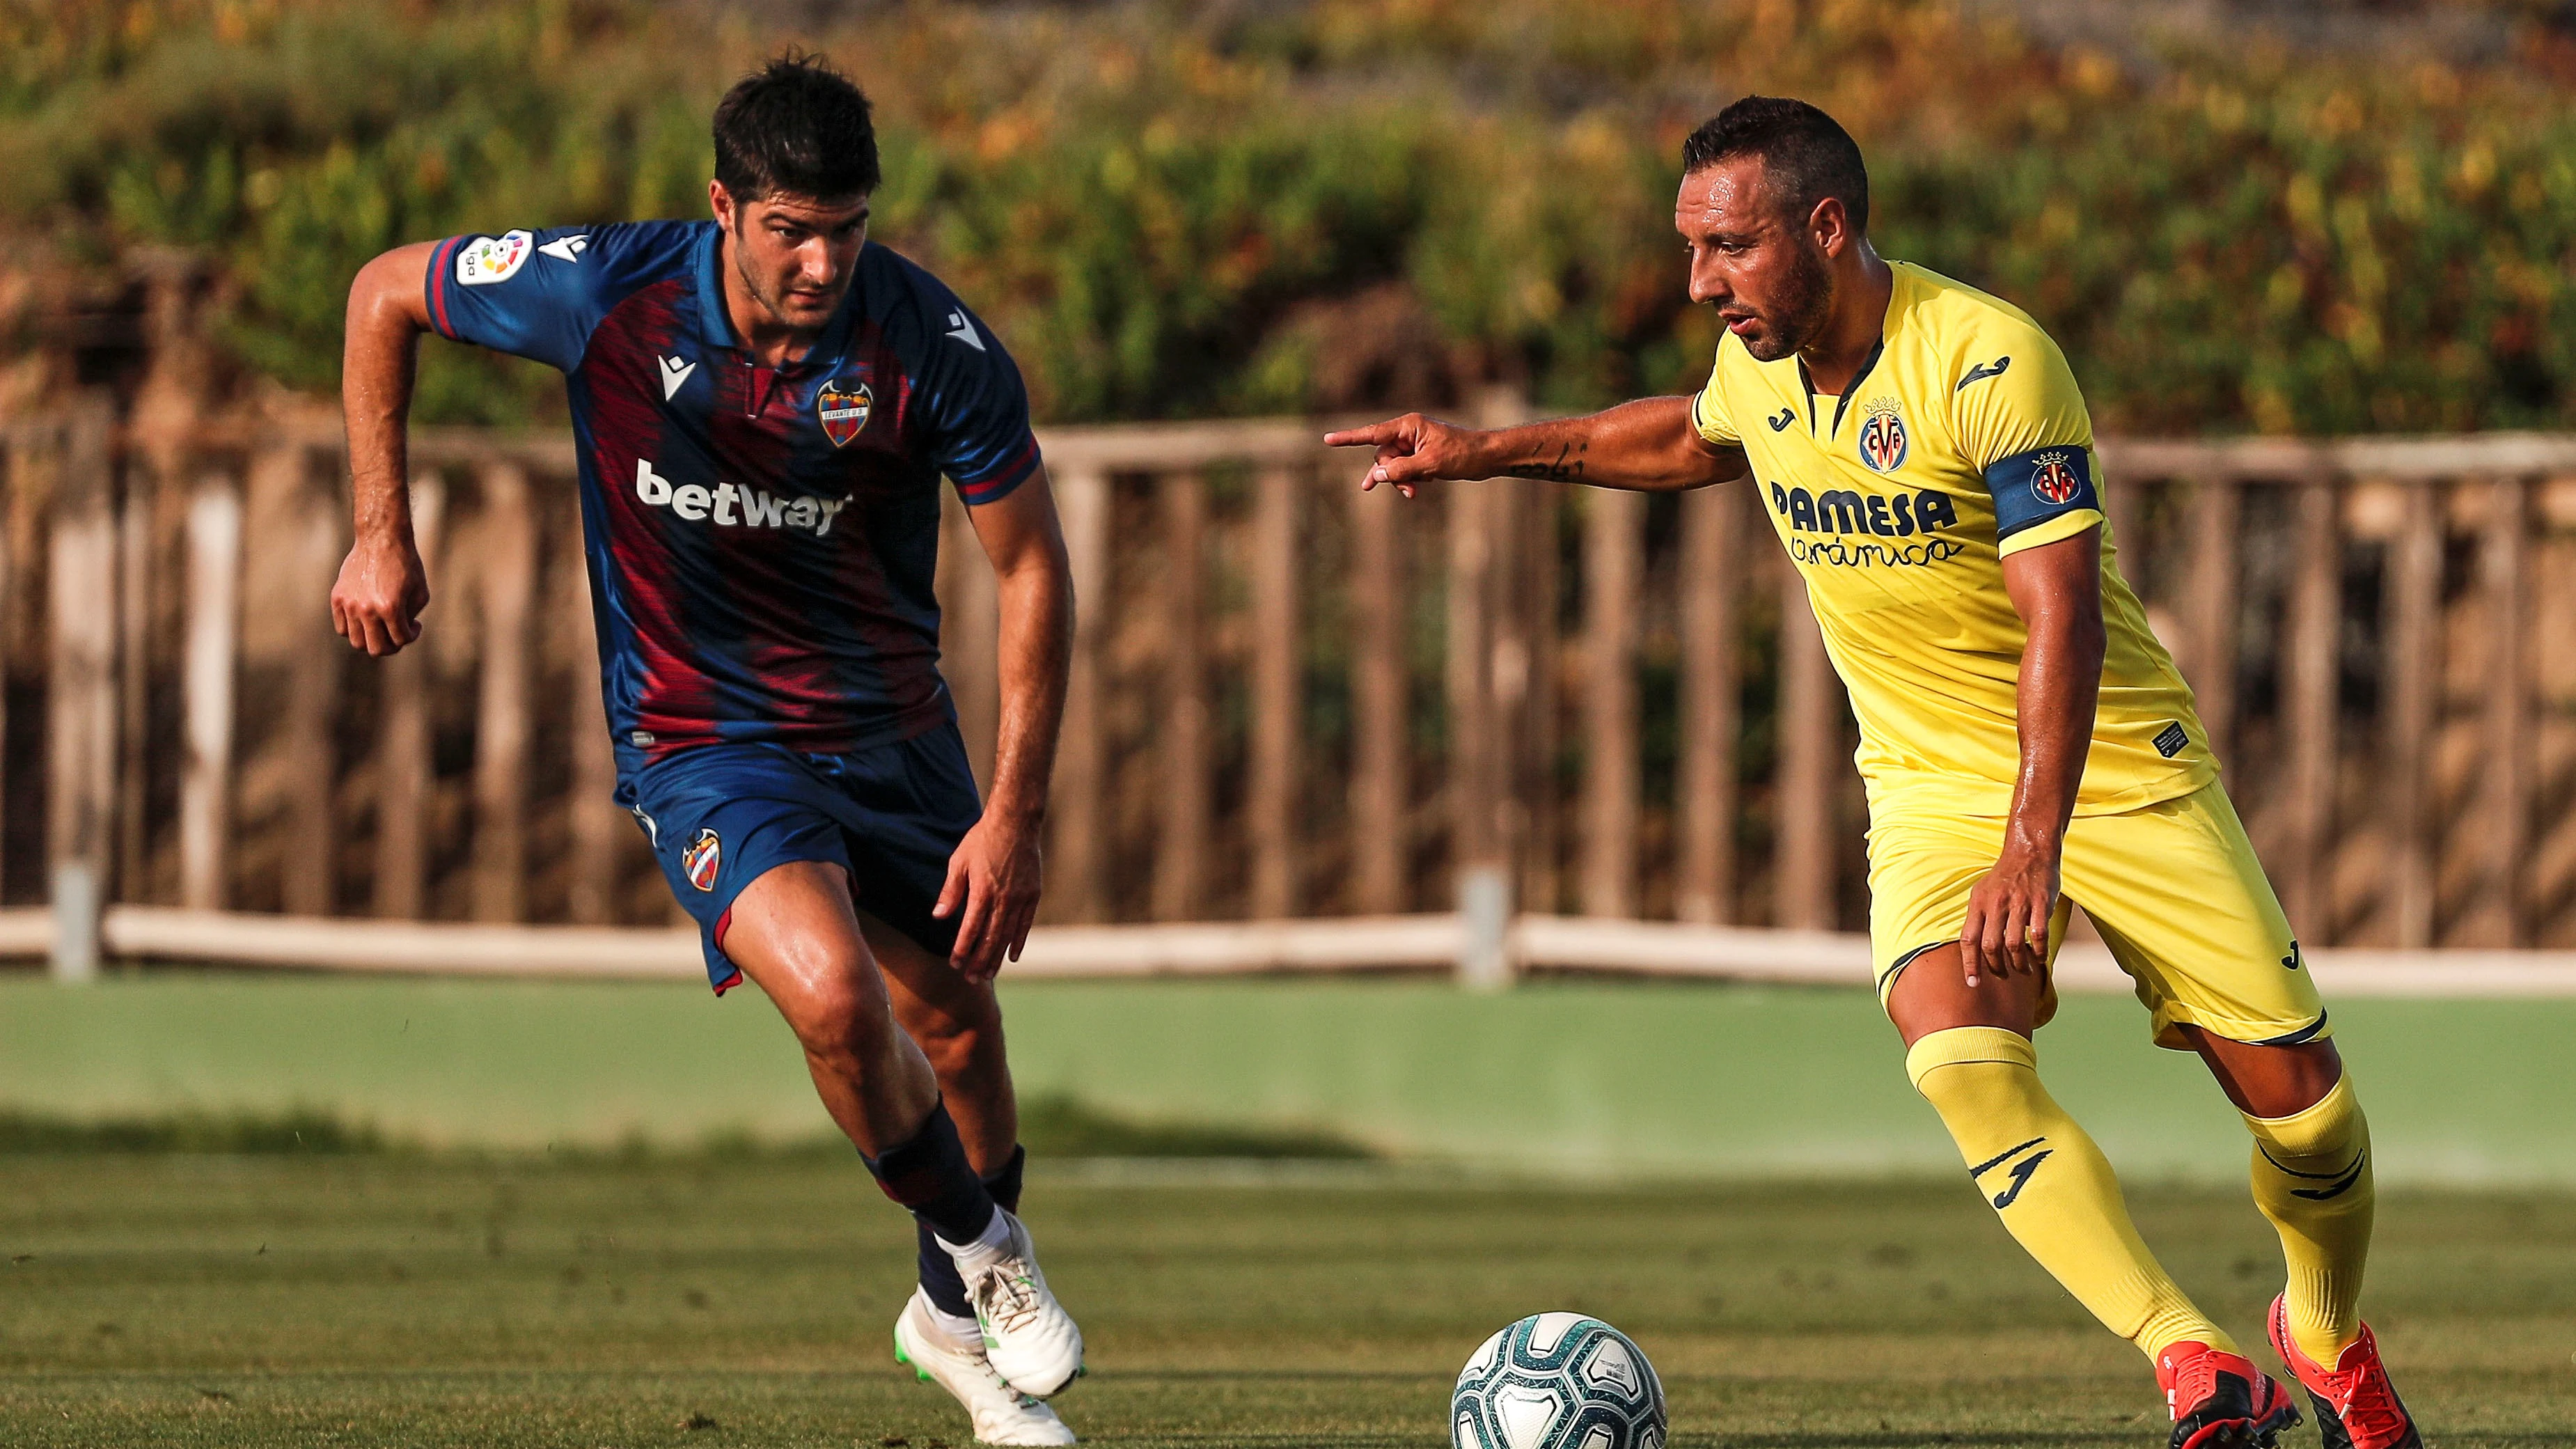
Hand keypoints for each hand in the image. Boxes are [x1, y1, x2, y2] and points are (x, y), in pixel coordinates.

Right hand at [330, 534, 428, 655]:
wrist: (381, 539)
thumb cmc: (406, 565)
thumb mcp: (420, 593)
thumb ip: (410, 618)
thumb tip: (400, 635)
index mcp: (390, 608)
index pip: (400, 640)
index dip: (412, 635)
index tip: (415, 625)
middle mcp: (366, 609)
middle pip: (376, 649)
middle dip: (391, 646)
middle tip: (397, 634)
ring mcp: (349, 604)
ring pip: (357, 642)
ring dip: (372, 639)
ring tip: (382, 627)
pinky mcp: (337, 597)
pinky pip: (342, 627)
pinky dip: (355, 629)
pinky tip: (367, 618)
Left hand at [932, 811, 1043, 985]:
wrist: (1016, 822)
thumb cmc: (982, 839)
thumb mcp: (959, 861)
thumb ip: (950, 892)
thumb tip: (938, 917)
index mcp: (982, 890)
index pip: (971, 928)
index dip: (963, 948)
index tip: (955, 964)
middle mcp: (1003, 898)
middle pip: (990, 938)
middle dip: (979, 961)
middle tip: (971, 980)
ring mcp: (1020, 898)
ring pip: (1008, 935)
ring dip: (997, 957)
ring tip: (988, 974)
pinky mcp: (1033, 895)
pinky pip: (1025, 925)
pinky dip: (1018, 942)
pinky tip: (1012, 957)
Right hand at [1322, 413, 1481, 498]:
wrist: (1486, 458)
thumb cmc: (1462, 455)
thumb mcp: (1430, 465)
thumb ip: (1401, 470)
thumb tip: (1378, 474)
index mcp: (1408, 426)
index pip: (1372, 434)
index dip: (1348, 439)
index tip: (1327, 440)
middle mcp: (1407, 432)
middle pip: (1383, 455)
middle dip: (1390, 474)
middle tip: (1407, 490)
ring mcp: (1413, 444)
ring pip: (1392, 466)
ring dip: (1400, 481)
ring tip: (1414, 494)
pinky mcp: (1420, 455)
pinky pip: (1403, 470)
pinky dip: (1407, 480)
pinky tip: (1420, 487)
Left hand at [1958, 844, 2060, 986]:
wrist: (2029, 852)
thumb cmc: (2004, 877)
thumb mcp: (1982, 893)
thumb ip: (1978, 918)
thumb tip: (1973, 948)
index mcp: (1978, 903)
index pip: (1968, 939)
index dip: (1969, 964)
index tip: (1972, 983)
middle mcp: (1996, 904)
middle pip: (1990, 946)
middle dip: (1995, 967)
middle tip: (2003, 975)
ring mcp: (2019, 903)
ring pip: (2014, 944)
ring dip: (2018, 964)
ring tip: (2022, 970)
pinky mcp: (2040, 903)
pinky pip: (2038, 935)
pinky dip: (2039, 951)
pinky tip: (2039, 958)